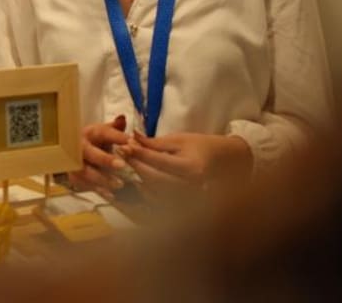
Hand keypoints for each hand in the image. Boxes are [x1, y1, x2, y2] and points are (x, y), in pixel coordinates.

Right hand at [68, 114, 130, 198]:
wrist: (73, 152)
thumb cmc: (95, 141)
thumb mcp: (105, 131)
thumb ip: (116, 127)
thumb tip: (123, 118)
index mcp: (90, 133)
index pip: (103, 133)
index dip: (117, 137)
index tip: (132, 143)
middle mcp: (79, 146)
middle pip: (90, 152)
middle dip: (105, 159)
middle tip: (122, 165)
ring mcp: (74, 162)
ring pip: (85, 171)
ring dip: (102, 178)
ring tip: (120, 184)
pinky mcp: (73, 176)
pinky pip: (83, 184)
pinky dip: (97, 190)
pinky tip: (110, 195)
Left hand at [116, 131, 252, 198]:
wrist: (221, 162)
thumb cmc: (199, 146)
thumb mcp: (178, 140)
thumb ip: (154, 143)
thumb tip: (131, 137)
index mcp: (190, 168)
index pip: (158, 161)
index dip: (138, 153)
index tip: (123, 145)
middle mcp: (190, 186)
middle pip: (153, 178)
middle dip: (135, 166)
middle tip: (120, 154)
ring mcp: (187, 198)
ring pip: (154, 192)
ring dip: (136, 180)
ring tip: (124, 167)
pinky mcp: (183, 205)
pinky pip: (158, 202)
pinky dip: (144, 193)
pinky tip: (133, 183)